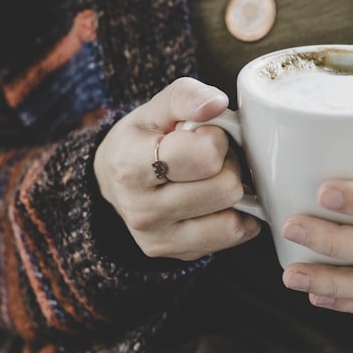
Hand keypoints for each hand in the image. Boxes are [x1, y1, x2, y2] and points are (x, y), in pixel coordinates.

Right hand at [94, 77, 260, 260]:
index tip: (204, 136)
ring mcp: (160, 239)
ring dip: (233, 194)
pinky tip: (217, 201)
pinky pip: (233, 237)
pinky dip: (237, 217)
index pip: (203, 157)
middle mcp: (141, 211)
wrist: (116, 182)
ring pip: (233, 219)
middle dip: (228, 166)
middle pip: (225, 189)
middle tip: (211, 158)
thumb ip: (187, 96)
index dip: (216, 140)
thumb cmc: (143, 139)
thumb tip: (217, 104)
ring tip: (212, 179)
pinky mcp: (179, 255)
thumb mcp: (157, 108)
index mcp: (130, 166)